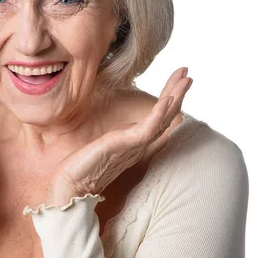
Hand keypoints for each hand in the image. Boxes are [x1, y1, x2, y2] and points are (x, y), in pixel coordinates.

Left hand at [44, 67, 191, 205]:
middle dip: (176, 93)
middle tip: (187, 72)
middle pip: (164, 115)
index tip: (179, 79)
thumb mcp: (103, 145)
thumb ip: (116, 137)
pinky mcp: (125, 145)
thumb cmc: (83, 167)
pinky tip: (167, 100)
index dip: (169, 98)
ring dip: (174, 97)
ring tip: (185, 79)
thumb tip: (121, 128)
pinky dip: (159, 114)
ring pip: (161, 118)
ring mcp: (134, 144)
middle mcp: (138, 143)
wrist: (71, 184)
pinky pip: (147, 128)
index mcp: (135, 142)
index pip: (157, 117)